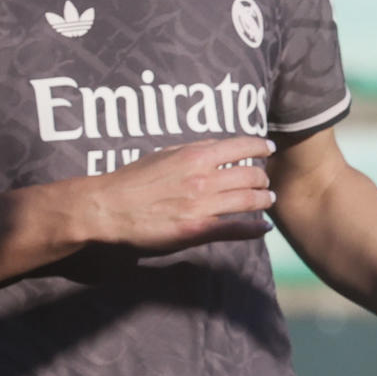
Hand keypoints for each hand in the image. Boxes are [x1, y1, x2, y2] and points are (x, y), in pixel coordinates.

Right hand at [81, 136, 275, 252]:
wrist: (108, 208)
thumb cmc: (132, 179)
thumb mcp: (164, 154)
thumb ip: (193, 149)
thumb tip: (217, 146)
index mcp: (196, 156)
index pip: (241, 147)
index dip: (260, 147)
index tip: (268, 149)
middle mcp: (204, 179)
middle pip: (251, 175)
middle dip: (263, 178)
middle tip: (266, 181)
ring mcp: (202, 205)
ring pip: (248, 200)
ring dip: (263, 199)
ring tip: (267, 199)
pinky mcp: (197, 230)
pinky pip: (235, 228)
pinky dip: (254, 228)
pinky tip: (264, 227)